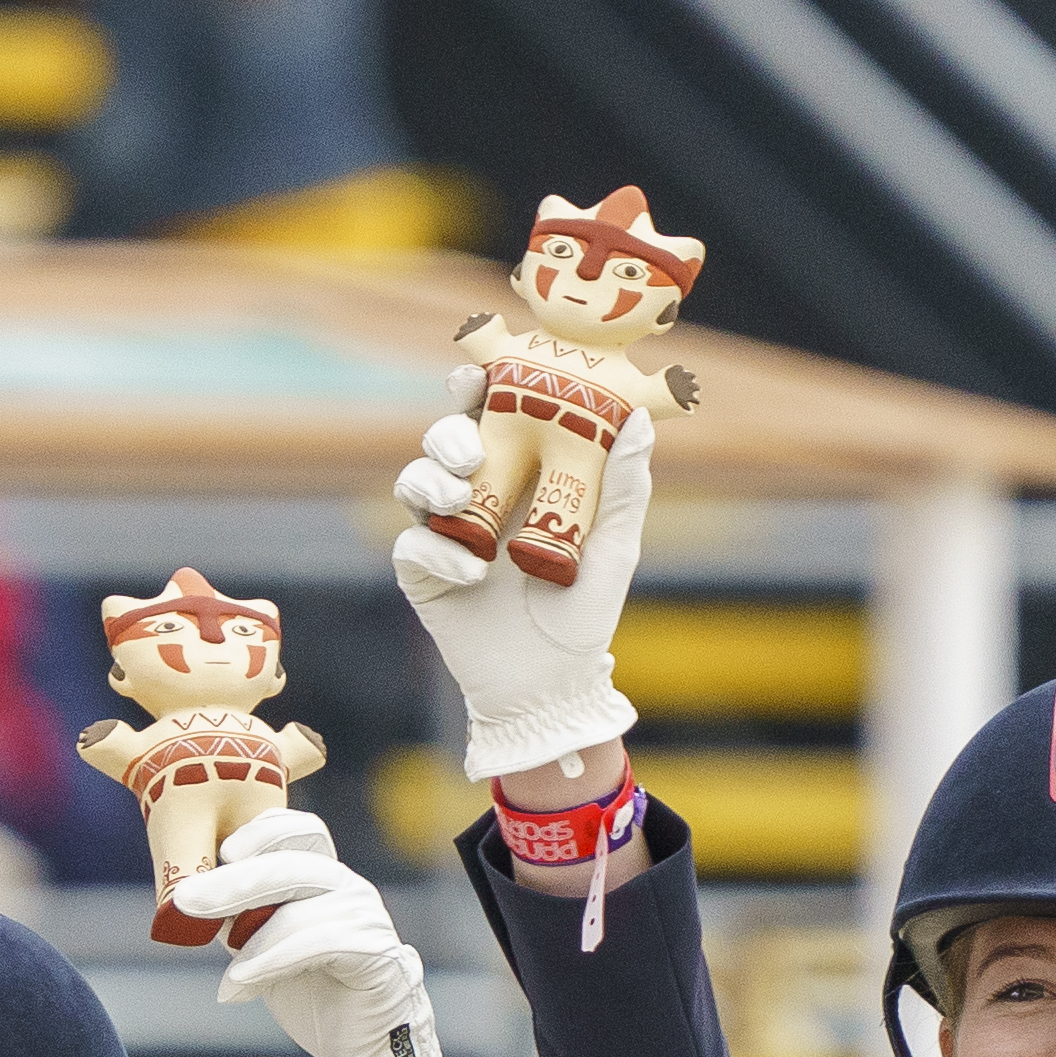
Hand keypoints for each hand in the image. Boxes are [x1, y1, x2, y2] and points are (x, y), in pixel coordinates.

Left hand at [179, 812, 474, 1056]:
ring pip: (300, 908)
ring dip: (253, 943)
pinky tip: (241, 986)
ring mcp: (365, 917)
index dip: (261, 833)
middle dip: (234, 882)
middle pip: (289, 864)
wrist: (364, 1050)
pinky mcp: (375, 952)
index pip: (299, 831)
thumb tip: (187, 901)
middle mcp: (348, 889)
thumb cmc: (317, 997)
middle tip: (188, 903)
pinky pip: (318, 942)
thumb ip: (238, 921)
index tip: (223, 853)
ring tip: (230, 981)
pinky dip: (272, 961)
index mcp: (325, 879)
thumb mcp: (265, 950)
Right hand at [392, 381, 650, 778]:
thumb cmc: (584, 614)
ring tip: (459, 499)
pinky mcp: (424, 574)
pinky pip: (413, 544)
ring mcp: (446, 534)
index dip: (477, 387)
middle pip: (442, 439)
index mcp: (519, 477)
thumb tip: (642, 420)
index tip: (479, 371)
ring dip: (431, 480)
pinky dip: (438, 551)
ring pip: (414, 481)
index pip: (490, 416)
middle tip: (470, 449)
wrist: (550, 685)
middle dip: (447, 430)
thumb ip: (625, 487)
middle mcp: (476, 497)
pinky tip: (474, 575)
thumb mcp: (613, 548)